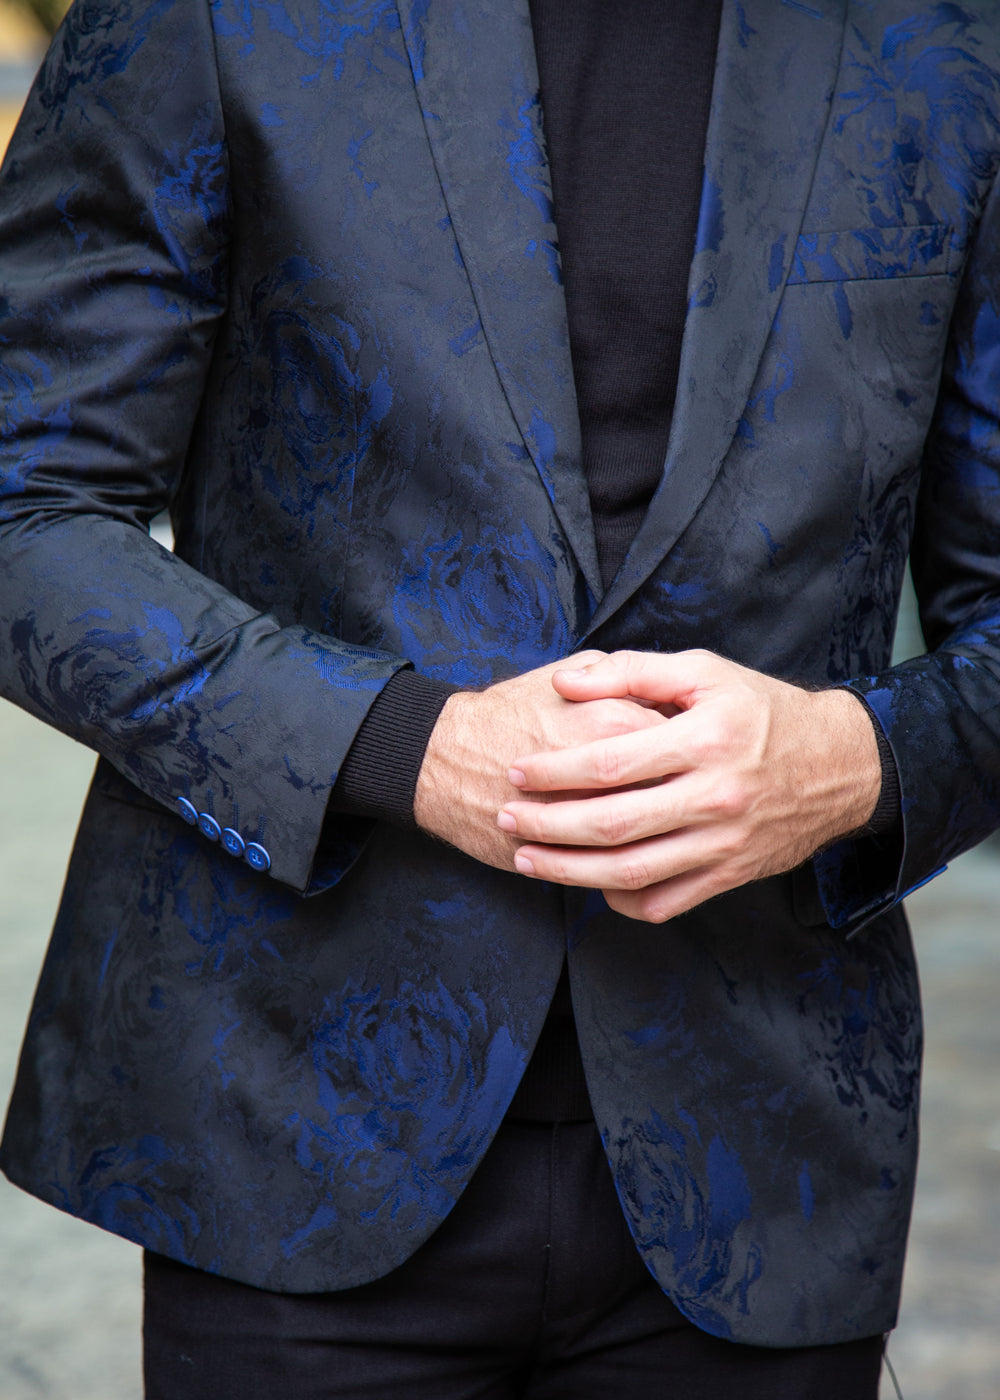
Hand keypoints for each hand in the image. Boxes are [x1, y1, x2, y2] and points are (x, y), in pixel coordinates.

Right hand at [413, 652, 663, 869]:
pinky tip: (626, 852)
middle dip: (684, 798)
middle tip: (679, 793)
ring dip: (659, 836)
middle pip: (679, 792)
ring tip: (654, 825)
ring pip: (654, 838)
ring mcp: (594, 820)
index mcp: (619, 722)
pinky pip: (621, 870)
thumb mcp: (565, 674)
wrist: (445, 758)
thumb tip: (664, 695)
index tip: (687, 755)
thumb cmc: (508, 712)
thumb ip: (620, 678)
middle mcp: (614, 773)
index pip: (684, 742)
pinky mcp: (571, 857)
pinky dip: (630, 866)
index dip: (690, 752)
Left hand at [496, 649, 882, 921]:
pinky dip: (622, 900)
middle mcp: (714, 797)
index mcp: (704, 741)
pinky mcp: (730, 874)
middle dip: (548, 826)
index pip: (612, 764)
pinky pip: (667, 901)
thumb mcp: (705, 672)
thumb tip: (566, 682)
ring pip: (633, 871)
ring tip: (526, 860)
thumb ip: (632, 672)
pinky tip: (590, 885)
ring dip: (570, 871)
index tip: (517, 771)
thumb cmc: (762, 711)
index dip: (556, 771)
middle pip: (614, 824)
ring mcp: (723, 843)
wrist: (840, 766)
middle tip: (505, 819)